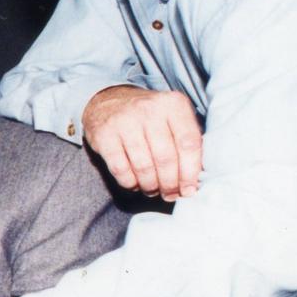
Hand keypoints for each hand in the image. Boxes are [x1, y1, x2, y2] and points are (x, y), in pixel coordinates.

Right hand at [82, 85, 202, 200]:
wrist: (107, 102)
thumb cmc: (148, 117)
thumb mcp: (172, 117)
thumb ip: (187, 142)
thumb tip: (193, 183)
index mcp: (173, 104)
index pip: (189, 143)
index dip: (190, 172)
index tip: (189, 190)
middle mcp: (149, 109)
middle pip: (166, 158)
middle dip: (170, 184)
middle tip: (170, 194)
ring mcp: (124, 121)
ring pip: (144, 167)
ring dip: (150, 186)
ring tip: (153, 189)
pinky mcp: (104, 135)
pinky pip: (121, 169)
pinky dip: (130, 183)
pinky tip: (134, 182)